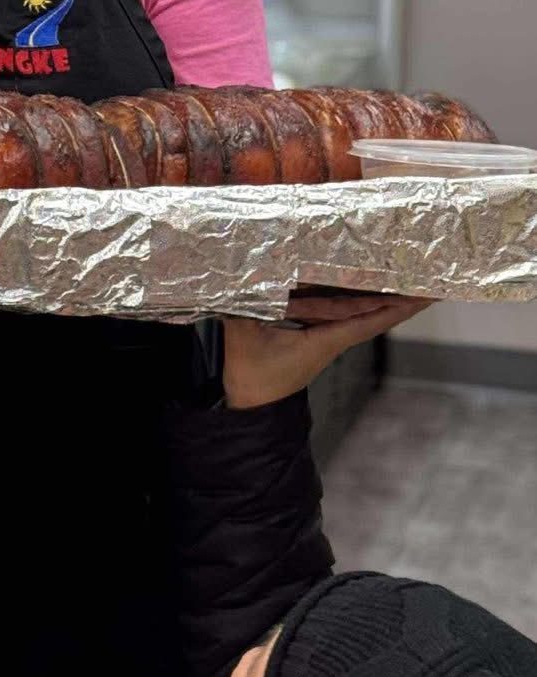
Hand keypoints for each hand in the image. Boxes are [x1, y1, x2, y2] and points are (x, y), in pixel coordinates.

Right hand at [222, 296, 429, 410]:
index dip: (400, 307)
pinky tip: (367, 284)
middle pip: (377, 314)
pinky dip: (361, 298)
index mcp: (326, 340)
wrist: (249, 401)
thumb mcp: (245, 337)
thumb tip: (243, 275)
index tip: (428, 295)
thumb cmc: (252, 374)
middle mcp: (333, 337)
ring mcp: (325, 336)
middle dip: (405, 297)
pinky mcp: (314, 335)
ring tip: (411, 277)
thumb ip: (245, 305)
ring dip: (387, 295)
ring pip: (363, 311)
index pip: (372, 320)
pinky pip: (342, 311)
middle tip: (433, 277)